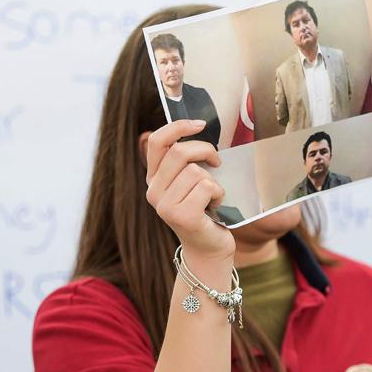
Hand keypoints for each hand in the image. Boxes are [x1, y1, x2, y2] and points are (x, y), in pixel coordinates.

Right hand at [144, 120, 233, 264]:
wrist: (208, 248)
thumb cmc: (204, 209)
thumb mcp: (190, 182)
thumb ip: (187, 160)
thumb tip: (199, 127)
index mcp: (153, 178)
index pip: (157, 141)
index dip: (178, 126)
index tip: (201, 124)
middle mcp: (153, 191)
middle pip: (180, 152)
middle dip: (206, 151)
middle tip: (217, 163)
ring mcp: (165, 206)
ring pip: (196, 171)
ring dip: (213, 181)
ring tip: (211, 196)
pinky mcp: (182, 216)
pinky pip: (207, 186)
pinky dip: (218, 193)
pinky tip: (214, 206)